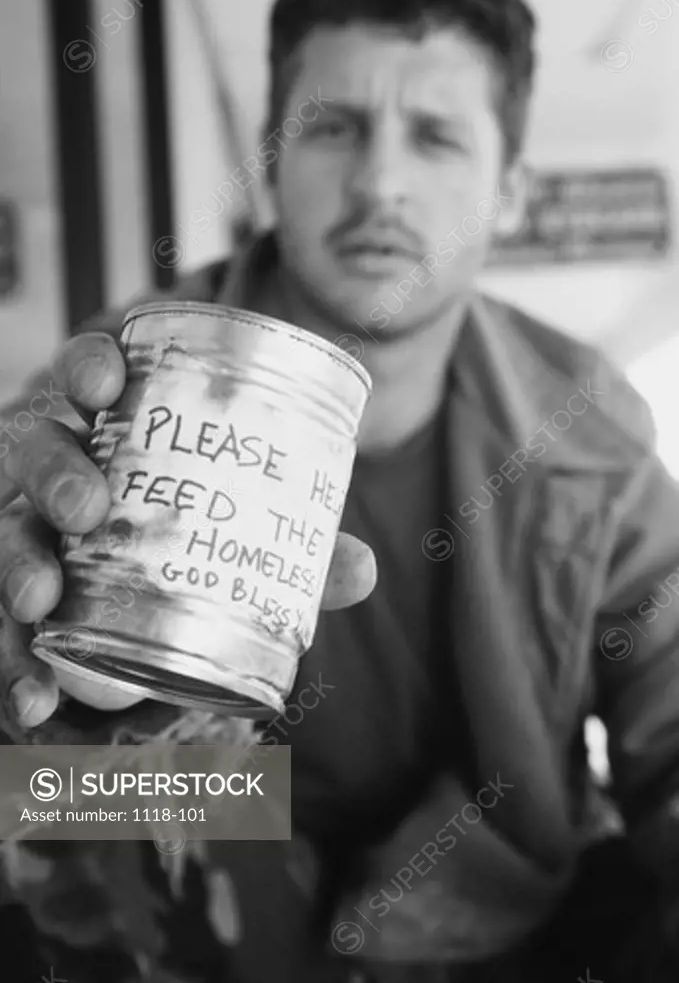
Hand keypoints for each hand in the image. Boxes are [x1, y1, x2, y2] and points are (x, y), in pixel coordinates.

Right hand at [0, 329, 375, 732]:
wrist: (166, 608)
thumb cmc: (211, 540)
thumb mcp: (252, 535)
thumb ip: (297, 551)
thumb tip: (360, 569)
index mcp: (119, 429)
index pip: (89, 376)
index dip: (88, 367)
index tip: (108, 385)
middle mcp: (66, 472)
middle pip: (35, 450)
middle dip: (52, 472)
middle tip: (85, 509)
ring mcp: (35, 532)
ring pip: (5, 531)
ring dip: (16, 563)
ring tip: (39, 601)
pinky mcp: (24, 596)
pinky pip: (0, 623)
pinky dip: (12, 664)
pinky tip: (30, 698)